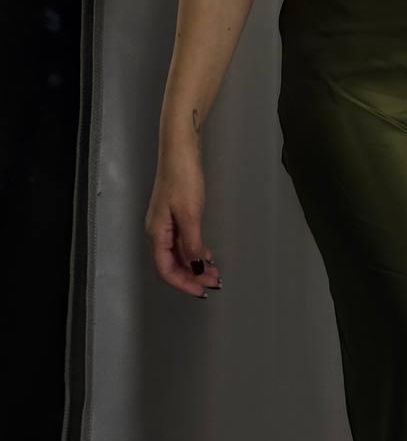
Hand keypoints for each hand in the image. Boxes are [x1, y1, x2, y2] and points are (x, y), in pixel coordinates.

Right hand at [145, 145, 221, 298]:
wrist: (180, 149)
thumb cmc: (183, 178)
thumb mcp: (190, 214)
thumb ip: (192, 244)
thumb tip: (194, 269)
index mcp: (157, 233)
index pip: (166, 269)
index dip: (183, 283)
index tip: (202, 291)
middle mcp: (158, 230)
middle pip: (172, 263)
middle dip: (192, 275)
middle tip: (214, 283)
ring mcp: (166, 221)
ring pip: (179, 252)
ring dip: (195, 264)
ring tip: (214, 272)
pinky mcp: (175, 212)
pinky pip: (183, 240)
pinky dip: (195, 250)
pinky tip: (207, 254)